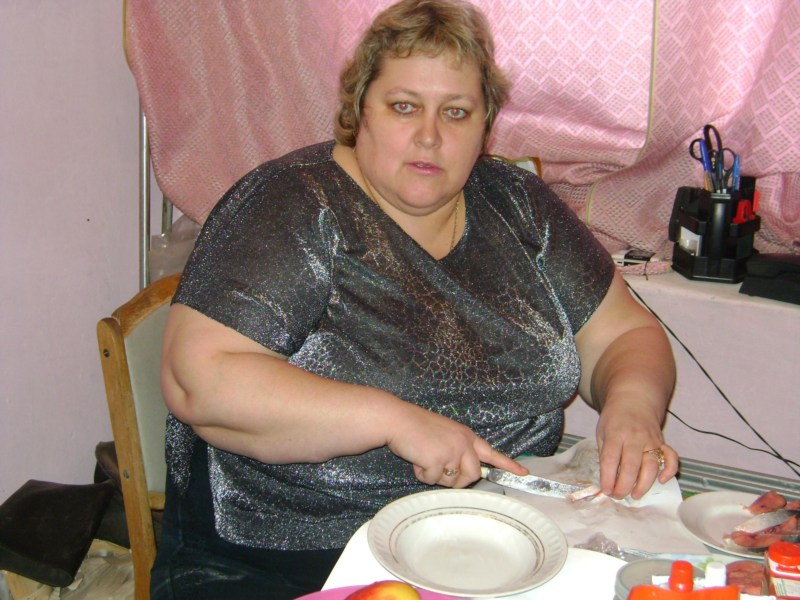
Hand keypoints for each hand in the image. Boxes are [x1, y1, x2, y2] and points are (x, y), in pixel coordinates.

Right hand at [386, 403, 526, 487]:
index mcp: (466, 435)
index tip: (524, 473)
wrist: (397, 420)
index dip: (508, 464)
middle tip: (439, 471)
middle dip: (457, 481)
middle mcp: (464, 443)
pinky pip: (432, 480)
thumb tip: (460, 474)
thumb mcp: (444, 434)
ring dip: (435, 476)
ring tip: (424, 457)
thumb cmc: (415, 427)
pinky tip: (416, 458)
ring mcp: (452, 451)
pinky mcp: (438, 459)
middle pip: (473, 475)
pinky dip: (421, 474)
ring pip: (452, 481)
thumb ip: (457, 450)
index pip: (491, 452)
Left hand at [595, 401, 678, 498]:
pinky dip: (670, 470)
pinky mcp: (662, 442)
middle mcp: (634, 437)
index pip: (610, 459)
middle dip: (624, 485)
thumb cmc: (614, 419)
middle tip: (618, 496)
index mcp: (615, 433)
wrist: (634, 400)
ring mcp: (651, 440)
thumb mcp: (601, 432)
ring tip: (635, 495)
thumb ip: (605, 453)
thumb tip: (607, 479)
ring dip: (644, 484)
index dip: (608, 477)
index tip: (606, 490)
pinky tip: (662, 481)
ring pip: (651, 466)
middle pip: (631, 466)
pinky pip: (671, 457)